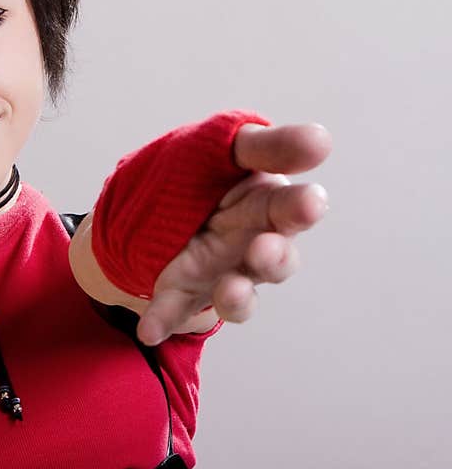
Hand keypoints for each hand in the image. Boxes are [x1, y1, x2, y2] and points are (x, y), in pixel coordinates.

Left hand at [136, 122, 331, 344]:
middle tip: (265, 248)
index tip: (310, 201)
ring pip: (239, 295)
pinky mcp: (183, 294)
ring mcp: (221, 274)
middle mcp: (253, 246)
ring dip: (236, 296)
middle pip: (275, 258)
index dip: (301, 206)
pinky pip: (175, 311)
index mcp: (267, 203)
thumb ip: (267, 146)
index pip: (292, 206)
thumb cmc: (201, 170)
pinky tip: (149, 330)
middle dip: (273, 256)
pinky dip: (163, 321)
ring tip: (229, 291)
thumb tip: (321, 139)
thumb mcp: (226, 147)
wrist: (146, 200)